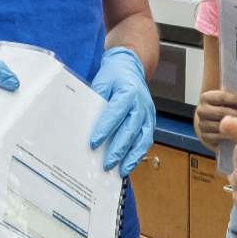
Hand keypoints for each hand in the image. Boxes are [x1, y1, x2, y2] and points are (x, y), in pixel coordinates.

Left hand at [89, 47, 155, 175]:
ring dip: (132, 156)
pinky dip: (138, 153)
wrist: (131, 67)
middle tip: (106, 163)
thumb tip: (85, 123)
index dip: (105, 129)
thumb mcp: (101, 81)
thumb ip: (95, 101)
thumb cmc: (115, 75)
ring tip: (121, 170)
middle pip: (130, 130)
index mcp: (128, 92)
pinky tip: (129, 164)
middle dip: (118, 149)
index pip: (116, 113)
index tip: (93, 143)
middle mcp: (141, 104)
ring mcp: (148, 113)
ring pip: (142, 138)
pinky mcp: (150, 121)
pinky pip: (146, 140)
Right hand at [195, 89, 236, 151]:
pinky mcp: (204, 137)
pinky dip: (229, 137)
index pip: (221, 97)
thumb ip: (235, 97)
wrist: (211, 120)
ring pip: (220, 126)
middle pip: (222, 112)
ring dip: (236, 127)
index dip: (235, 99)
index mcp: (206, 97)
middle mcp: (201, 110)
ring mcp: (202, 124)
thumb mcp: (227, 99)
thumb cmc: (223, 107)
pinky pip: (218, 138)